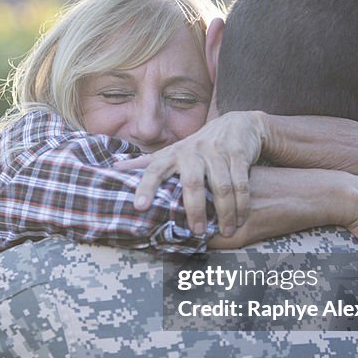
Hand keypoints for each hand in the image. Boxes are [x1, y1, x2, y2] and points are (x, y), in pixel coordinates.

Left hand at [115, 111, 265, 236]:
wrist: (237, 125)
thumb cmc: (198, 147)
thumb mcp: (172, 152)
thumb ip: (146, 163)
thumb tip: (115, 168)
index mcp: (172, 154)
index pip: (154, 170)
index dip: (145, 188)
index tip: (139, 207)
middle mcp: (192, 151)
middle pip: (192, 183)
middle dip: (194, 209)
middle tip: (196, 231)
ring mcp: (216, 151)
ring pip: (220, 186)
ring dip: (225, 211)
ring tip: (226, 231)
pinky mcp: (238, 154)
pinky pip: (240, 182)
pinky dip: (242, 203)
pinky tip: (241, 218)